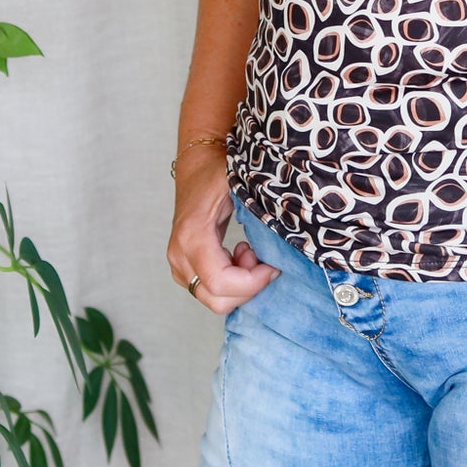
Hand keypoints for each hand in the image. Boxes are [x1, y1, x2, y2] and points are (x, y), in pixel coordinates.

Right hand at [166, 147, 277, 314]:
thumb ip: (259, 210)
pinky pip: (210, 292)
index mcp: (192, 235)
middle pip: (218, 300)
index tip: (272, 265)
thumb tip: (288, 234)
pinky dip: (232, 284)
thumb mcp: (240, 183)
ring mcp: (178, 265)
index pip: (220, 282)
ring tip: (249, 253)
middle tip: (260, 258)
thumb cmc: (217, 171)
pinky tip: (239, 257)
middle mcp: (179, 255)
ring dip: (241, 285)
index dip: (253, 282)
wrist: (196, 165)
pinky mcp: (183, 269)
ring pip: (215, 300)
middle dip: (248, 287)